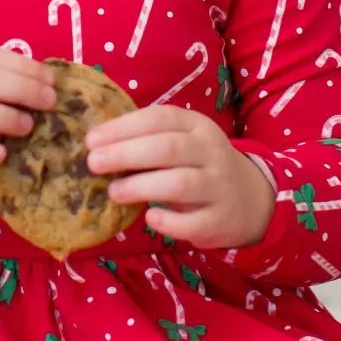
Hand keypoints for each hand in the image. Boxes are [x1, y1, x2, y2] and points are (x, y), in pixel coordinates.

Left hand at [86, 106, 275, 249]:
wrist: (250, 201)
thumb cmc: (199, 168)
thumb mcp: (183, 145)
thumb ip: (148, 142)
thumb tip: (97, 147)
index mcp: (197, 127)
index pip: (159, 119)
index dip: (123, 128)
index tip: (91, 140)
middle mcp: (211, 152)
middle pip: (167, 149)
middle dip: (125, 154)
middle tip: (93, 164)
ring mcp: (218, 187)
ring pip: (179, 183)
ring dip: (141, 187)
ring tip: (113, 192)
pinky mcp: (218, 220)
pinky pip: (191, 222)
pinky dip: (167, 221)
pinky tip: (149, 218)